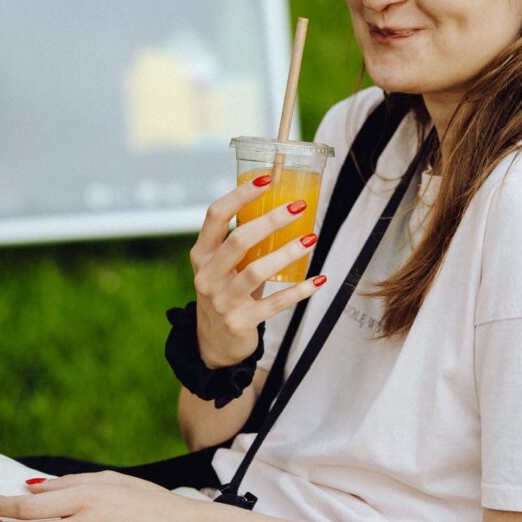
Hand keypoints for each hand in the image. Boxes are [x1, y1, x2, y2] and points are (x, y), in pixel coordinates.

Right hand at [189, 177, 325, 367]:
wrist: (213, 344)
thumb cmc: (225, 292)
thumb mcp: (223, 266)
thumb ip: (241, 241)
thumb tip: (280, 204)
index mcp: (202, 254)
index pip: (216, 215)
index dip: (241, 193)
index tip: (268, 177)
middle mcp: (207, 276)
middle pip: (239, 240)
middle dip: (270, 220)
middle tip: (298, 206)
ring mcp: (222, 301)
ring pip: (257, 272)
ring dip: (288, 252)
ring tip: (312, 237)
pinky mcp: (241, 323)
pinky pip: (275, 304)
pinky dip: (299, 291)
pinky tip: (319, 280)